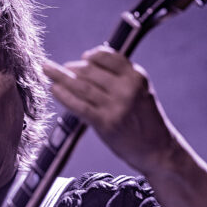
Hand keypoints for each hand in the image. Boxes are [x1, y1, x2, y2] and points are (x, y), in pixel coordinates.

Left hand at [43, 46, 176, 175]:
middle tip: (56, 68)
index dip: (92, 56)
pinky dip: (64, 96)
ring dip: (61, 77)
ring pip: (81, 86)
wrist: (158, 150)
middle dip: (71, 68)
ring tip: (48, 72)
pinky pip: (79, 105)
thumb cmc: (145, 121)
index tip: (82, 58)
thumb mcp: (140, 92)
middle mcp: (127, 88)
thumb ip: (120, 79)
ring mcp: (116, 106)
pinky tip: (54, 89)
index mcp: (136, 77)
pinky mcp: (106, 123)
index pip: (109, 56)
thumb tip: (87, 66)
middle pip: (91, 71)